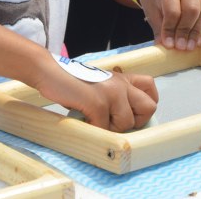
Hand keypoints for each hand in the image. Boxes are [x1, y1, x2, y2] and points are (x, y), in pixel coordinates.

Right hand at [37, 65, 157, 131]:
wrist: (49, 71)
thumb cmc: (72, 82)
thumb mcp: (100, 84)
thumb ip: (115, 95)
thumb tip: (125, 121)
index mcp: (122, 78)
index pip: (150, 87)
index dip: (145, 105)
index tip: (131, 113)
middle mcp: (121, 83)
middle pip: (149, 108)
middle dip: (136, 122)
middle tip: (116, 121)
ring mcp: (111, 92)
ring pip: (127, 123)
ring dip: (111, 128)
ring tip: (95, 119)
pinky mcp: (98, 102)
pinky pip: (105, 127)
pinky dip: (94, 129)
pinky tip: (85, 120)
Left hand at [138, 0, 200, 50]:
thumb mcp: (151, 11)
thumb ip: (159, 28)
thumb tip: (165, 46)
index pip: (173, 11)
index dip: (171, 29)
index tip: (169, 44)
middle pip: (191, 10)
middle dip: (186, 31)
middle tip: (181, 47)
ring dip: (196, 32)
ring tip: (190, 47)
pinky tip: (197, 41)